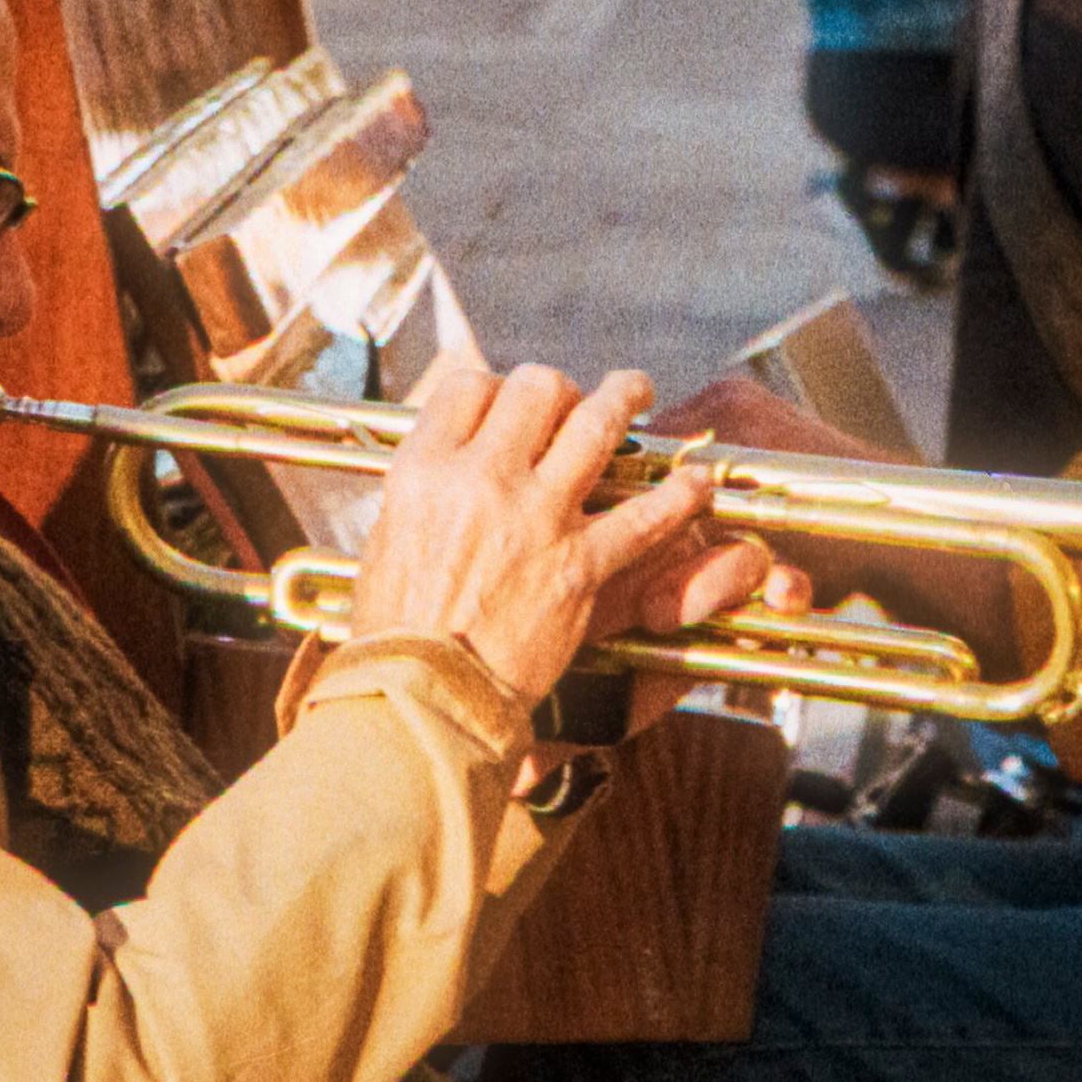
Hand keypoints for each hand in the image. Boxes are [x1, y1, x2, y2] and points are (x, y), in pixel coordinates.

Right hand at [352, 360, 789, 721]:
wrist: (425, 694)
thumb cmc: (397, 629)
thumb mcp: (386, 540)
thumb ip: (423, 493)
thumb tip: (448, 467)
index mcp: (425, 471)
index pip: (470, 388)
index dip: (497, 388)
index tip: (512, 405)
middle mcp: (482, 480)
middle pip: (537, 388)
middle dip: (561, 387)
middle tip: (577, 397)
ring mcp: (536, 519)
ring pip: (596, 426)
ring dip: (625, 398)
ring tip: (637, 390)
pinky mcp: (579, 565)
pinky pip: (644, 515)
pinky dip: (679, 495)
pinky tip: (695, 481)